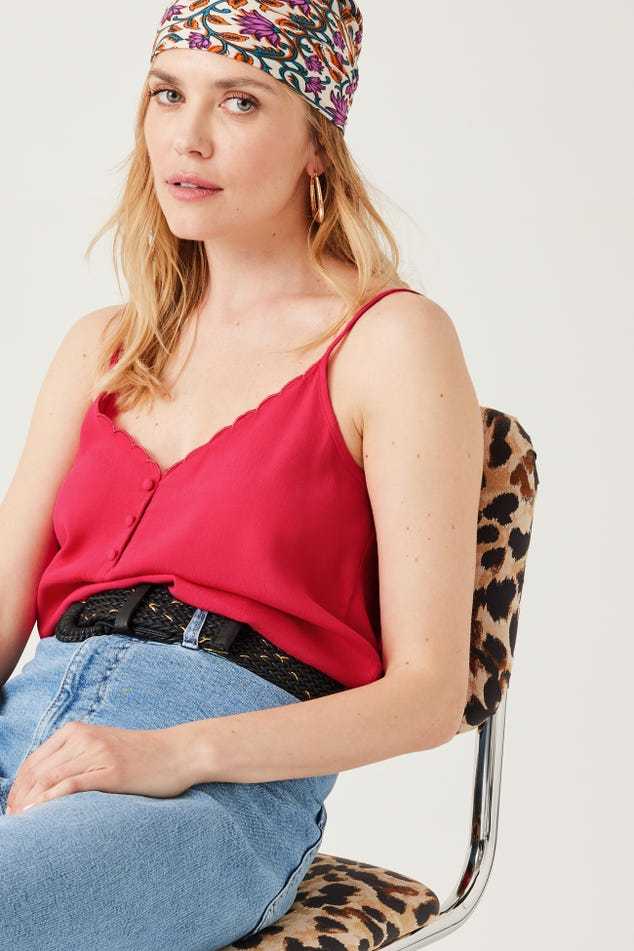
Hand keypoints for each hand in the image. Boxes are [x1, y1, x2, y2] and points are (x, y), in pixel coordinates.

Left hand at [5, 721, 198, 814]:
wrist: (178, 752)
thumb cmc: (142, 755)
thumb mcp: (104, 747)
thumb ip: (77, 757)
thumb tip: (47, 784)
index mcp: (78, 731)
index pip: (34, 760)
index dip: (18, 786)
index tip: (13, 807)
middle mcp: (84, 738)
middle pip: (37, 770)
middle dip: (19, 797)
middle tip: (13, 819)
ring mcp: (98, 753)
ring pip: (50, 778)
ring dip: (30, 802)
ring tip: (22, 822)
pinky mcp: (111, 772)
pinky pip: (72, 785)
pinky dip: (50, 800)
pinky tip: (39, 814)